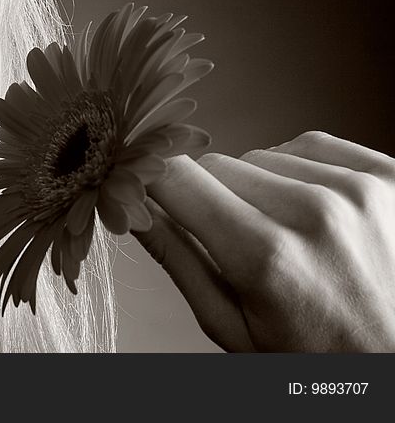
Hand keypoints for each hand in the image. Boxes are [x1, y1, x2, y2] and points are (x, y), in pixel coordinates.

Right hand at [133, 131, 394, 351]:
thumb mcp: (234, 327)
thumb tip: (131, 209)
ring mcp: (358, 190)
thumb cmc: (320, 355)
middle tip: (235, 241)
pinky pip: (311, 146)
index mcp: (266, 258)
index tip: (142, 185)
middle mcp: (314, 213)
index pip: (175, 177)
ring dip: (259, 185)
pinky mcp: (388, 174)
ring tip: (285, 234)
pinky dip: (300, 172)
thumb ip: (177, 260)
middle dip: (210, 196)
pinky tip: (311, 212)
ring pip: (262, 154)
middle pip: (216, 164)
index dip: (150, 179)